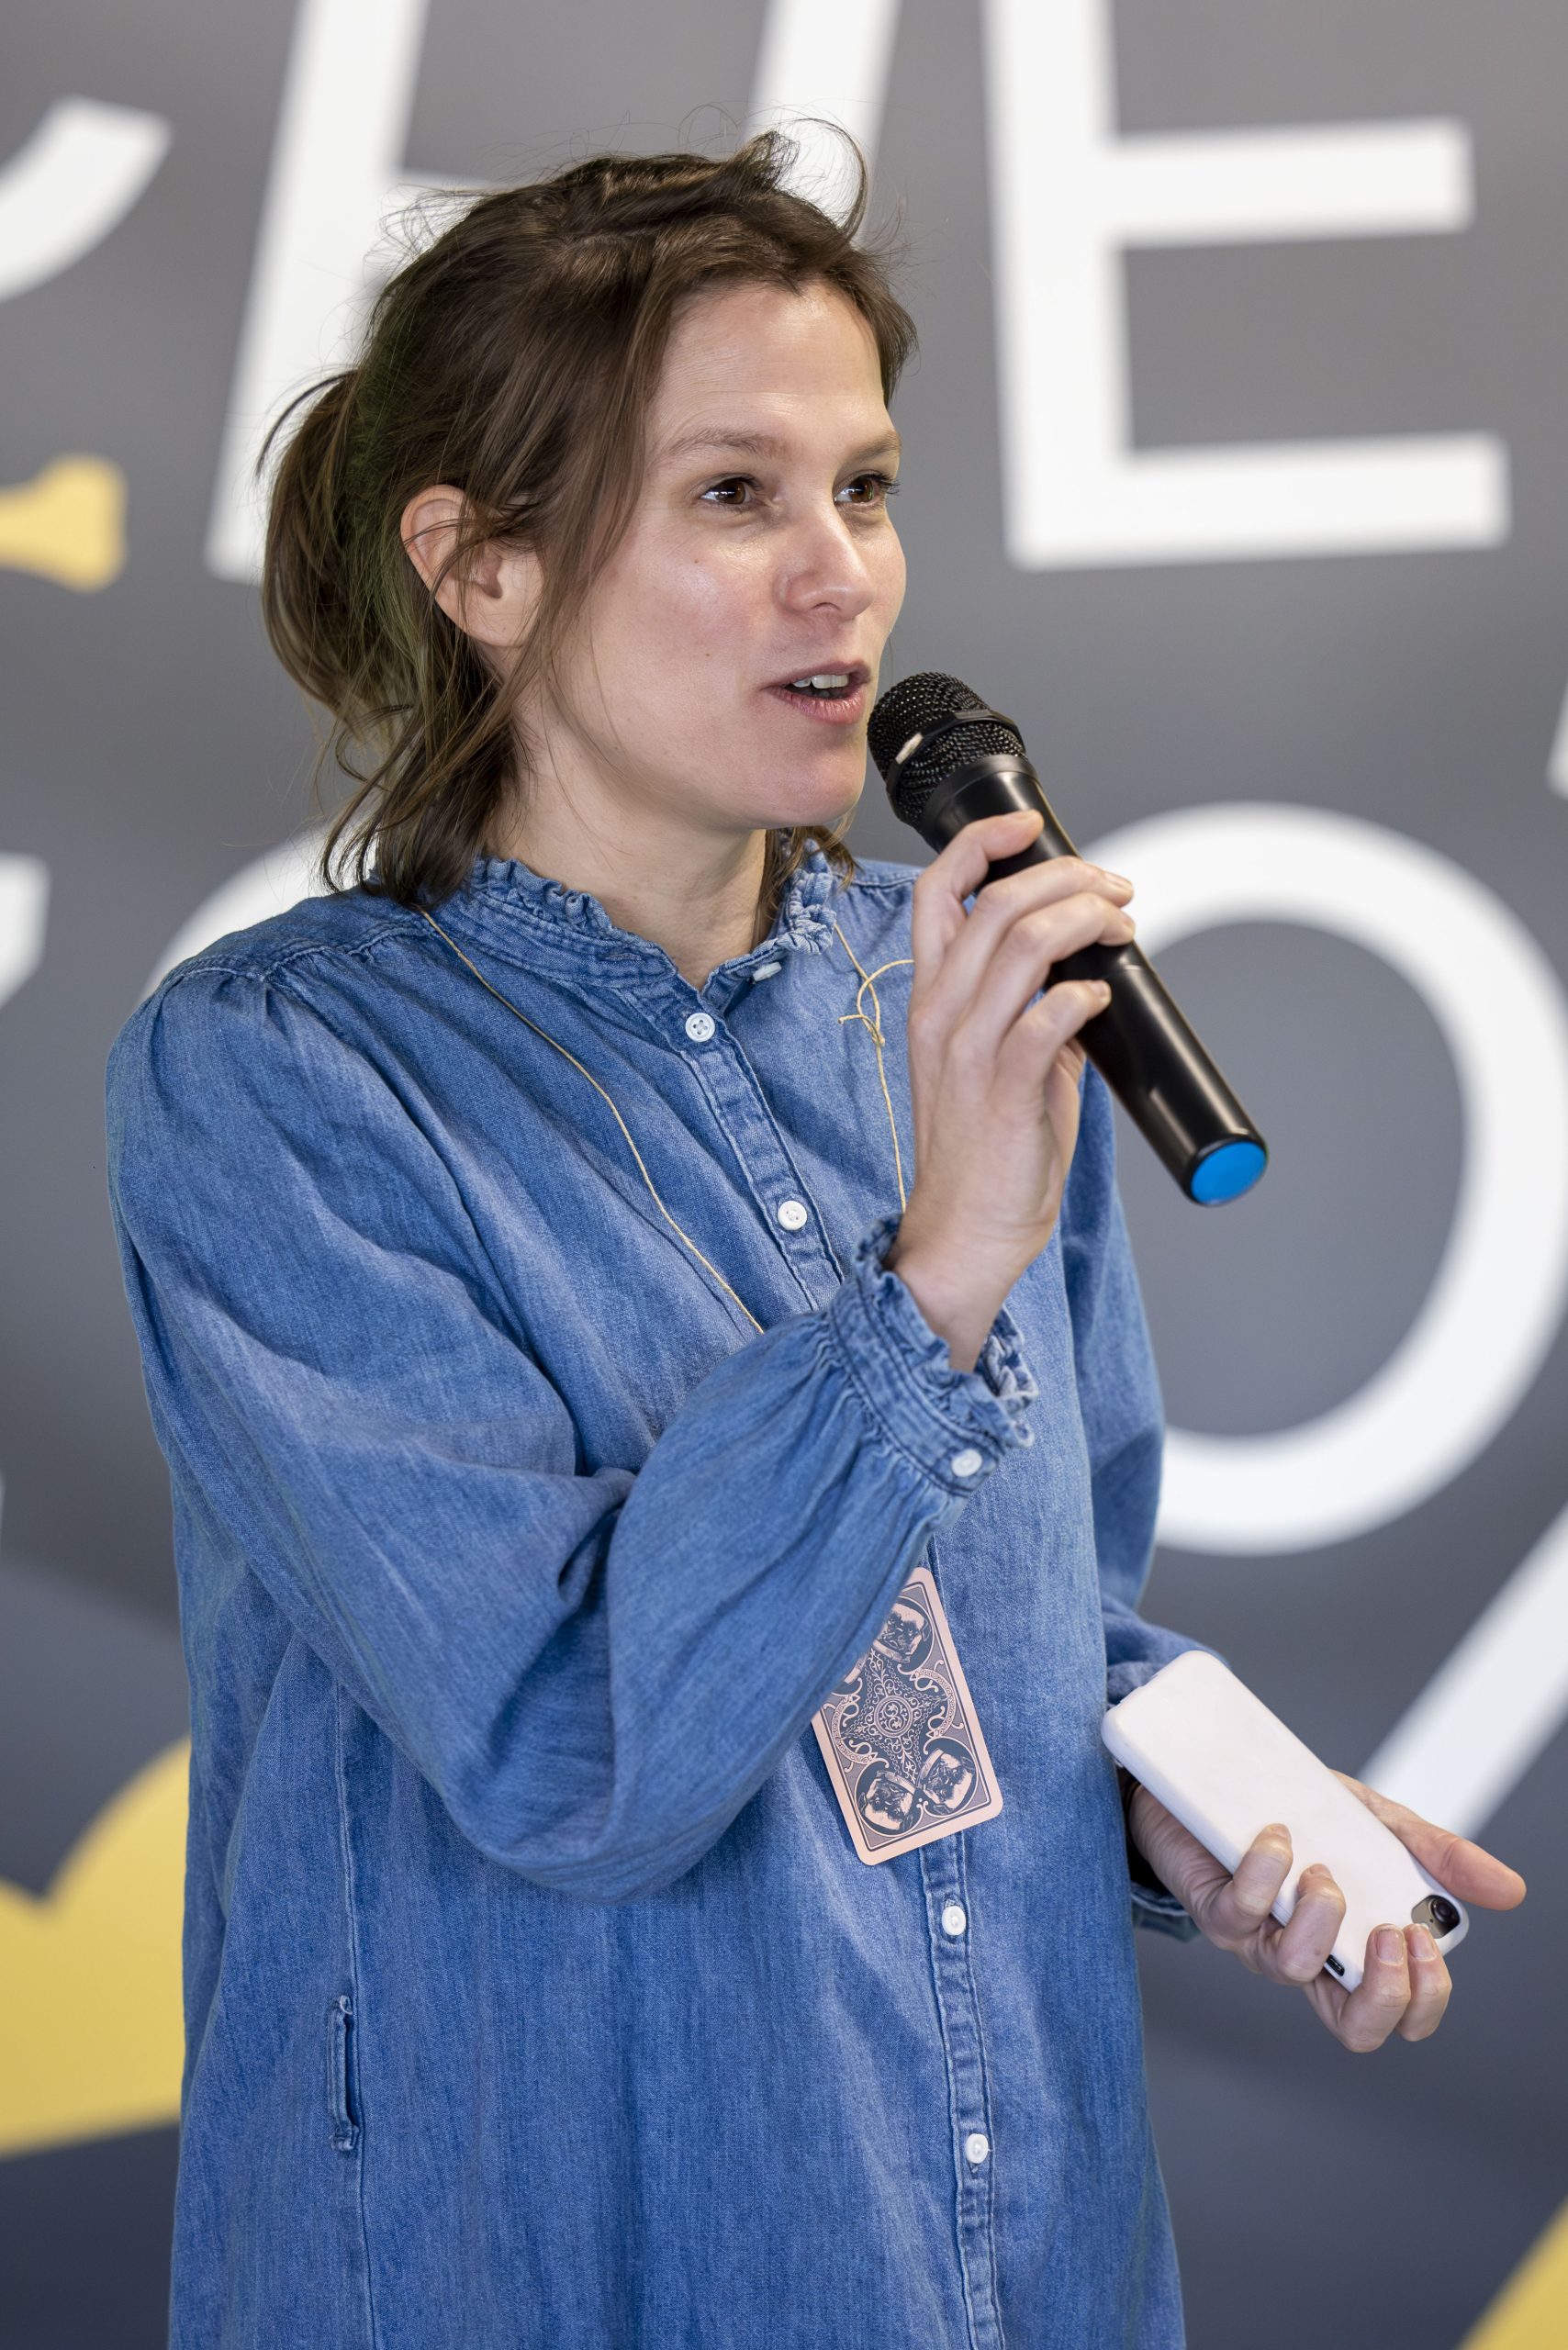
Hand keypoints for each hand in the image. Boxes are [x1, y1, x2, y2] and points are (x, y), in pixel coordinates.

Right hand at [884, 807, 1136, 1370]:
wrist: (963, 1234)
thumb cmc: (985, 1155)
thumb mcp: (995, 1066)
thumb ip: (1030, 1015)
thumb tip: (1083, 980)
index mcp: (932, 1000)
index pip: (937, 892)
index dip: (984, 843)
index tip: (1031, 827)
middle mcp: (940, 1014)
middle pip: (996, 902)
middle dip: (1068, 877)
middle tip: (1116, 888)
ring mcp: (967, 1051)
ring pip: (1023, 944)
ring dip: (1086, 919)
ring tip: (1123, 926)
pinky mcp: (1003, 1089)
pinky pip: (1046, 1017)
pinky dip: (1083, 993)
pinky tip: (1102, 998)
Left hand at [1127, 1773, 1526, 2051]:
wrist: (1207, 1775)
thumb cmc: (1293, 1810)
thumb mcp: (1376, 1824)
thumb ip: (1437, 1856)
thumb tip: (1510, 1892)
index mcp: (1353, 1946)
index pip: (1396, 2016)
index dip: (1420, 2001)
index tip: (1421, 1938)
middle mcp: (1307, 1956)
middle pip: (1356, 2028)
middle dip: (1386, 1992)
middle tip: (1389, 1932)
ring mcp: (1257, 1938)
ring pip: (1294, 1968)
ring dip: (1322, 1915)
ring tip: (1321, 1867)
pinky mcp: (1212, 1907)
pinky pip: (1242, 1912)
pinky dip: (1268, 1871)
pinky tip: (1276, 1835)